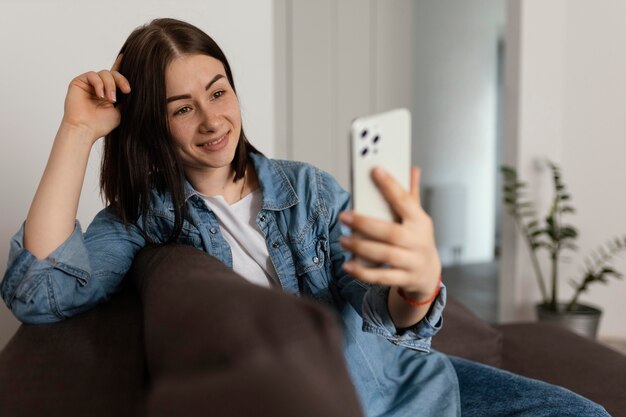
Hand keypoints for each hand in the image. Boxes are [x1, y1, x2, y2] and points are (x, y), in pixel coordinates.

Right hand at [61, 54, 130, 143]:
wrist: (85, 129)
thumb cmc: (101, 124)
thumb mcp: (122, 110)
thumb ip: (127, 98)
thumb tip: (137, 88)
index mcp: (109, 92)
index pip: (116, 77)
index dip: (121, 65)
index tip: (127, 56)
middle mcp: (99, 87)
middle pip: (113, 73)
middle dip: (121, 81)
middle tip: (126, 91)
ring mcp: (89, 84)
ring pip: (104, 73)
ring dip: (110, 85)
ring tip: (110, 99)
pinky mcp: (79, 82)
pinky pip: (92, 75)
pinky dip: (99, 84)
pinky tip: (100, 95)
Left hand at [339, 166, 440, 299]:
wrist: (428, 273)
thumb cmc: (417, 240)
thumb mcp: (417, 217)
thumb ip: (411, 195)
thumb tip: (412, 168)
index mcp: (420, 221)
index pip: (405, 201)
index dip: (391, 186)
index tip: (375, 170)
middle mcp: (418, 242)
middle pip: (391, 233)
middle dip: (365, 224)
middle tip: (344, 216)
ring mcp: (412, 262)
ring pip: (386, 256)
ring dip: (362, 248)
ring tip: (343, 240)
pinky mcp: (404, 279)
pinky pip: (382, 278)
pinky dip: (363, 273)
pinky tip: (348, 266)